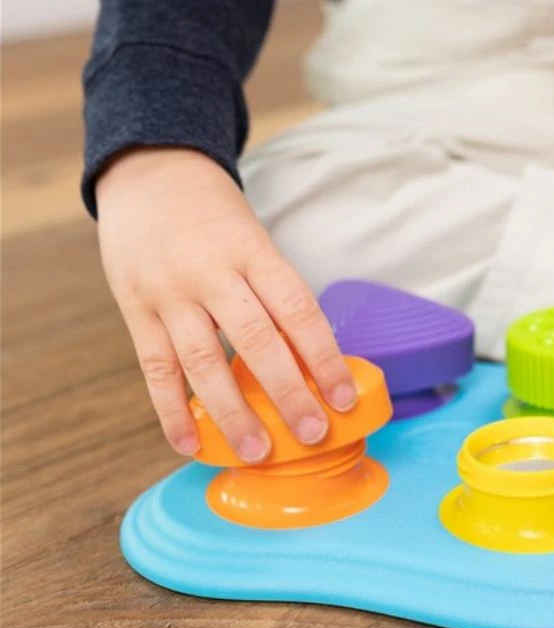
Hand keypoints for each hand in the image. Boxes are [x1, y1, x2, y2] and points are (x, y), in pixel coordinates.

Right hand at [97, 148, 355, 462]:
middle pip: (255, 339)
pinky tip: (189, 444)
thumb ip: (274, 292)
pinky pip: (154, 367)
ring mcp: (169, 292)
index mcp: (252, 251)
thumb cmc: (216, 217)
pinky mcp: (135, 309)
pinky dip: (171, 410)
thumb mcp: (254, 239)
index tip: (344, 396)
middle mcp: (212, 272)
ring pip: (202, 360)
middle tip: (312, 432)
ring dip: (231, 412)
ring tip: (256, 451)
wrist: (149, 175)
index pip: (296, 308)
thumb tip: (310, 359)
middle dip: (287, 391)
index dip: (323, 355)